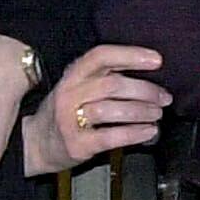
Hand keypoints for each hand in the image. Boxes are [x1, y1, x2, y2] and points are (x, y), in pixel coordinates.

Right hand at [22, 45, 170, 177]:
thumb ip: (106, 79)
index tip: (157, 60)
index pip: (101, 56)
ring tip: (157, 114)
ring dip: (141, 111)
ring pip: (112, 110)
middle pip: (113, 84)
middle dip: (145, 90)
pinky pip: (110, 136)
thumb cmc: (67, 113)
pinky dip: (134, 133)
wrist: (35, 144)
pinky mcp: (76, 144)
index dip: (131, 55)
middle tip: (164, 98)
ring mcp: (69, 119)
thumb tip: (151, 76)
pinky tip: (149, 132)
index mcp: (74, 75)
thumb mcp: (79, 88)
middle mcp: (69, 93)